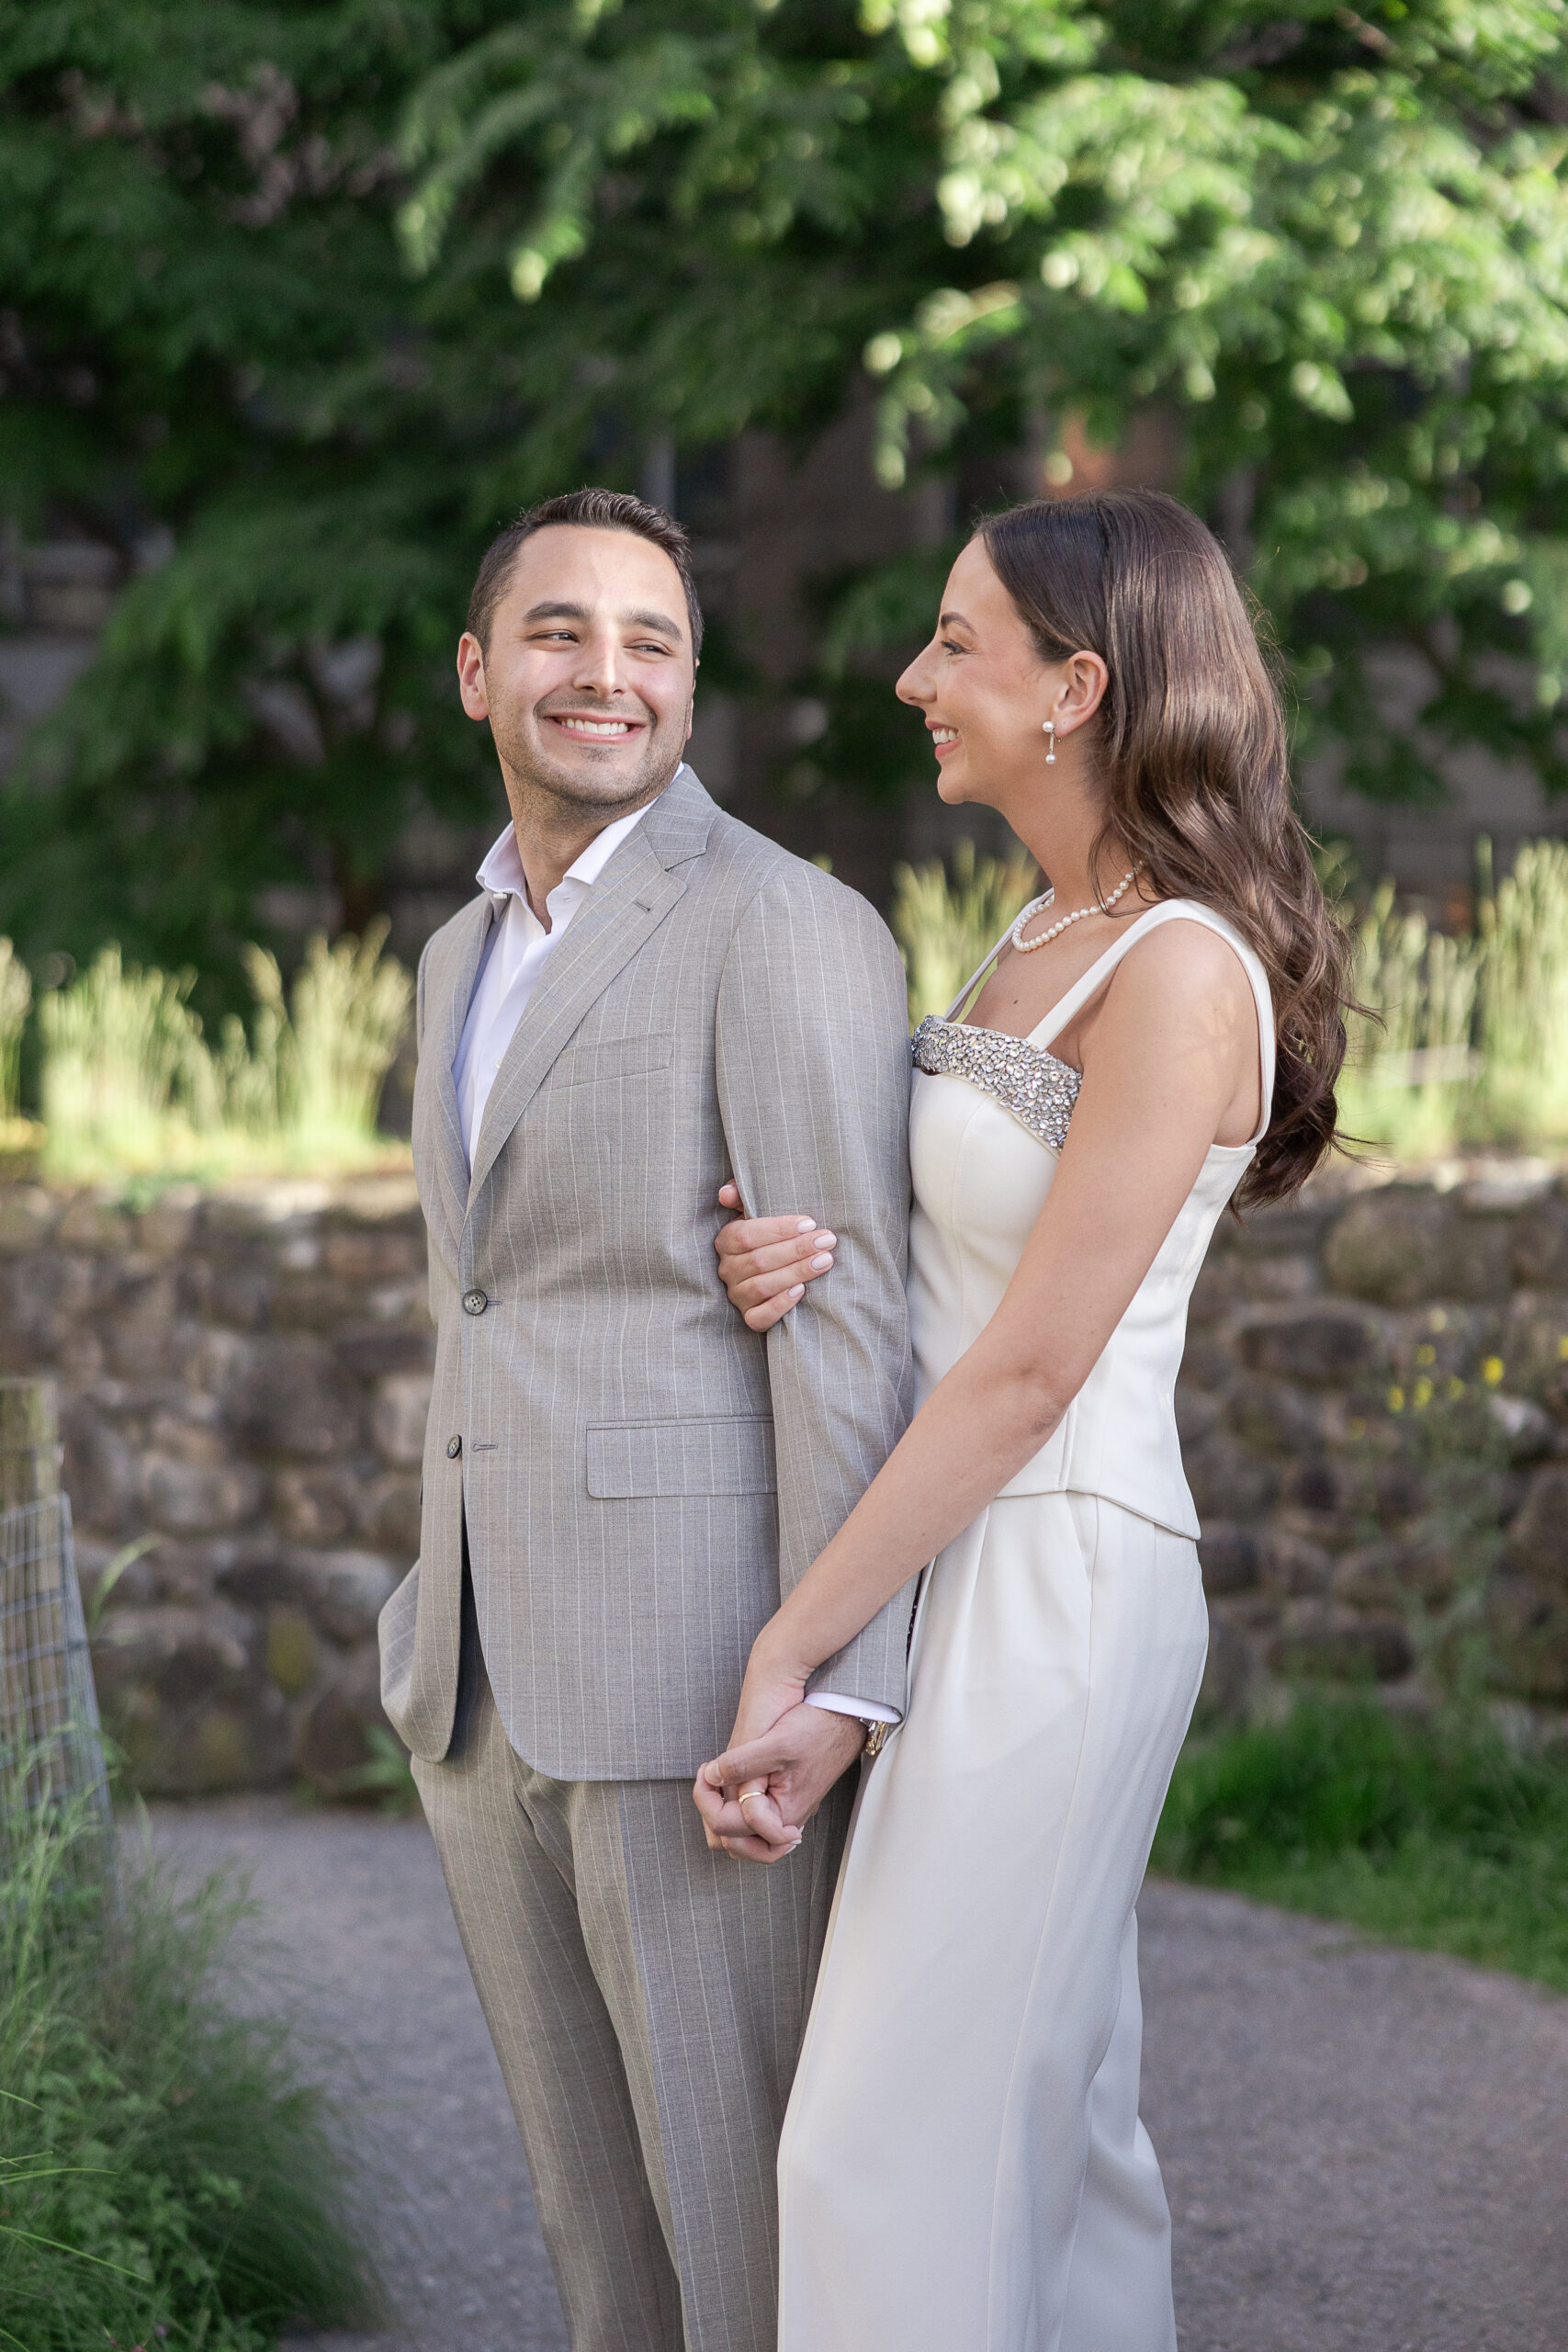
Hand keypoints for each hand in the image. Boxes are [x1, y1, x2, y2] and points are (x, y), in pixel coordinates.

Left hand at [693, 1703, 865, 1862]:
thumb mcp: (776, 1744)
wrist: (845, 1716)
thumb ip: (741, 1764)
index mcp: (782, 1814)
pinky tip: (731, 1779)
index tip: (706, 1770)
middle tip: (708, 1779)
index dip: (706, 1800)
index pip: (729, 1829)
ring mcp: (784, 1812)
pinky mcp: (784, 1799)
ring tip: (715, 1781)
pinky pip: (752, 1821)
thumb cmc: (818, 1729)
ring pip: (741, 1835)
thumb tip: (712, 1776)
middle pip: (734, 1842)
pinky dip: (735, 1807)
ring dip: (721, 1813)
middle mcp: (784, 1820)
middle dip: (711, 1812)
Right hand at [714, 1182, 836, 1331]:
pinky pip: (760, 1317)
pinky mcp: (749, 1318)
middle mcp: (727, 1270)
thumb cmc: (769, 1233)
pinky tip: (802, 1291)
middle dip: (797, 1249)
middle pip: (759, 1260)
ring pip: (762, 1287)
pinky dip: (780, 1305)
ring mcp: (737, 1295)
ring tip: (825, 1260)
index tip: (810, 1223)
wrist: (777, 1268)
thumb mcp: (753, 1210)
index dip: (778, 1229)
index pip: (747, 1235)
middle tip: (827, 1240)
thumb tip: (727, 1193)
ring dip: (796, 1273)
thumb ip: (741, 1194)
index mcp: (725, 1241)